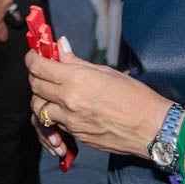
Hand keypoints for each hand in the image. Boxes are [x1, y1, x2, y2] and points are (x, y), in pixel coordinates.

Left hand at [27, 38, 171, 158]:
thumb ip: (77, 62)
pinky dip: (54, 117)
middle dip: (35, 76)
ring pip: (40, 110)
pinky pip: (56, 125)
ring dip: (41, 100)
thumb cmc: (136, 97)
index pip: (39, 67)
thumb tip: (60, 47)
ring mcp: (71, 121)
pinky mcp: (77, 136)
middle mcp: (69, 101)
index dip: (32, 59)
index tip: (34, 56)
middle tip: (42, 71)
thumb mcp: (107, 72)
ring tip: (51, 94)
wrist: (152, 129)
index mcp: (77, 80)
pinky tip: (64, 111)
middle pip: (35, 87)